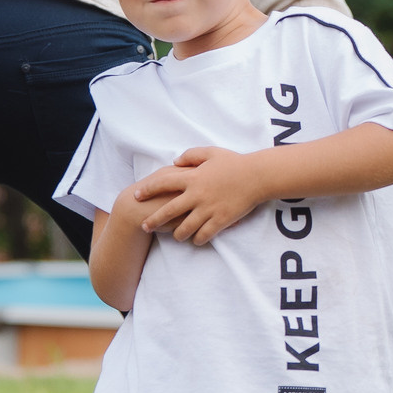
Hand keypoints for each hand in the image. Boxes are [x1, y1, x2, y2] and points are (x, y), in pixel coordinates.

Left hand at [133, 145, 266, 245]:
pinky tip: (196, 239)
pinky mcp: (220, 220)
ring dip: (177, 234)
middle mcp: (196, 195)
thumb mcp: (210, 152)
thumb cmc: (234, 162)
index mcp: (192, 178)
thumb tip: (174, 161)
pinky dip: (198, 239)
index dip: (147, 190)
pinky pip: (204, 235)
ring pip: (185, 228)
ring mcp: (208, 209)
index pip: (162, 184)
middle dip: (154, 220)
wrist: (257, 176)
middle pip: (168, 211)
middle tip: (144, 226)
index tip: (136, 196)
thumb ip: (190, 155)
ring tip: (173, 236)